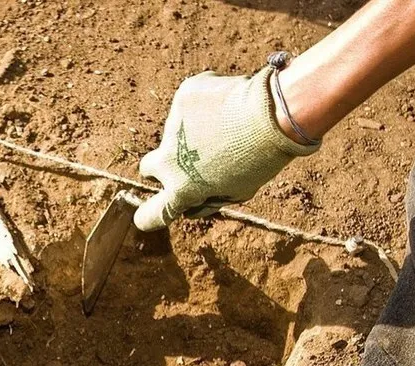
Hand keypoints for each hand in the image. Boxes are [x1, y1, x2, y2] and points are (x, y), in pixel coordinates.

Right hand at [134, 68, 318, 231]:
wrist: (274, 115)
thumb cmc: (262, 159)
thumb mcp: (238, 191)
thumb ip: (209, 199)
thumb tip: (192, 205)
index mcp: (181, 190)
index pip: (152, 214)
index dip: (147, 217)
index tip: (141, 218)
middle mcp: (168, 161)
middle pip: (148, 167)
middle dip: (160, 166)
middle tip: (187, 158)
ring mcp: (172, 127)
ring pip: (177, 131)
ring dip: (195, 130)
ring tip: (229, 126)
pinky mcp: (183, 98)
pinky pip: (190, 102)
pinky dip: (205, 104)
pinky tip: (229, 104)